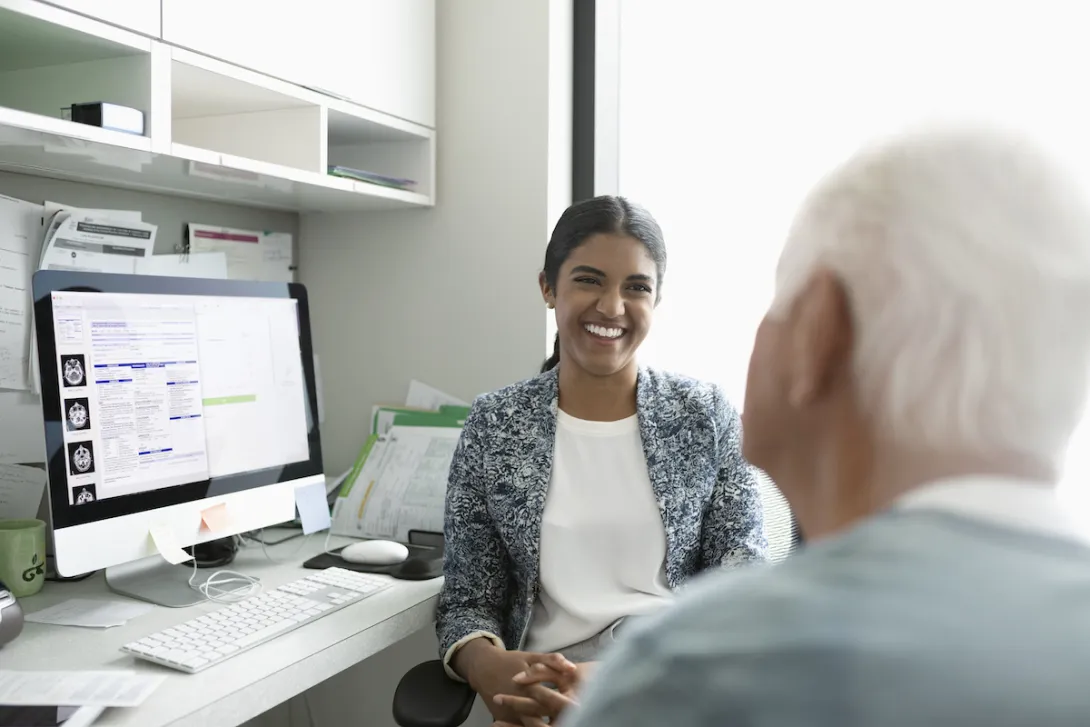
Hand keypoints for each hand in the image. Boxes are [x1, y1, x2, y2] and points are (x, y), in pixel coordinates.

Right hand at [453, 639, 575, 722]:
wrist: (483, 669)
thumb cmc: (511, 661)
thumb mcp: (531, 656)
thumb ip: (552, 661)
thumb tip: (572, 667)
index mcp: (530, 687)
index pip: (551, 700)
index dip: (566, 706)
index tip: (580, 708)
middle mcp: (520, 704)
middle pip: (541, 719)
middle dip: (558, 721)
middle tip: (575, 720)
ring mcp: (511, 714)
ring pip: (531, 726)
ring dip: (545, 726)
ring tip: (563, 724)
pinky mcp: (504, 720)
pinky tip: (545, 726)